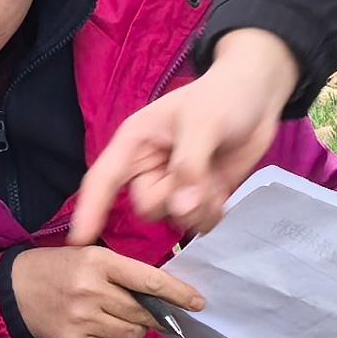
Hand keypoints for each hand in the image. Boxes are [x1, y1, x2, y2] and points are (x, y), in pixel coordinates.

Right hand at [8, 243, 207, 337]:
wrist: (15, 291)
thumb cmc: (60, 269)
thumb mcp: (91, 257)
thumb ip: (126, 274)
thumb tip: (164, 299)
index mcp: (99, 263)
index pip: (149, 281)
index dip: (178, 294)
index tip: (198, 303)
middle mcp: (91, 292)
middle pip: (143, 313)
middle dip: (154, 316)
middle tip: (151, 313)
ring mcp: (82, 320)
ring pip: (131, 334)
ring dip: (133, 328)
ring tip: (112, 315)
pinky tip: (96, 327)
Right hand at [65, 31, 299, 244]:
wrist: (258, 97)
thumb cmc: (223, 97)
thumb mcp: (203, 124)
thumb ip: (190, 167)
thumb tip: (180, 209)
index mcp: (135, 142)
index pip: (103, 180)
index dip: (89, 209)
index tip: (78, 241)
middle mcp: (148, 167)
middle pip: (146, 207)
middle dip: (174, 200)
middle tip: (201, 175)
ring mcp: (174, 185)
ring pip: (172, 219)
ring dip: (198, 209)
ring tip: (215, 181)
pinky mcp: (197, 197)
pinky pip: (195, 224)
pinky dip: (210, 215)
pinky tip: (221, 192)